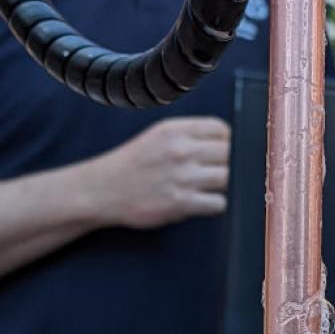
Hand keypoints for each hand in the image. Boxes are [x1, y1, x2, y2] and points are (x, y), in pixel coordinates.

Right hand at [93, 117, 230, 228]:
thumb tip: (228, 143)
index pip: (221, 128)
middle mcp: (180, 150)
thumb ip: (189, 136)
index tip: (226, 152)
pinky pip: (218, 203)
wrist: (102, 190)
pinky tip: (205, 203)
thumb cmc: (133, 164)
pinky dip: (216, 204)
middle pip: (230, 151)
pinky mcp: (180, 202)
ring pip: (229, 176)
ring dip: (227, 185)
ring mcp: (181, 176)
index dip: (230, 140)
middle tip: (224, 172)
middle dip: (232, 163)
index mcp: (175, 130)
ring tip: (213, 188)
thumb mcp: (158, 137)